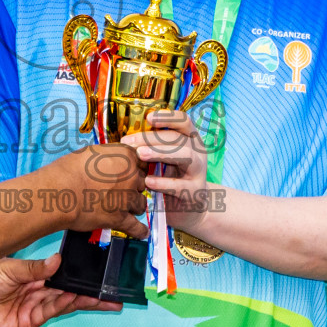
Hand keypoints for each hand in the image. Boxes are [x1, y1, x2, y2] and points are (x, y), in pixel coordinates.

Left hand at [0, 255, 119, 326]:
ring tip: (103, 297)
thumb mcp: (8, 268)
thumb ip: (34, 267)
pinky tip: (75, 298)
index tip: (98, 270)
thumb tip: (58, 260)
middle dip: (90, 291)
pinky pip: (50, 312)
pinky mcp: (26, 322)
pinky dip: (63, 305)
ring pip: (64, 303)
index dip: (79, 273)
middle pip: (68, 290)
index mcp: (31, 274)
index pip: (61, 273)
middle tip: (113, 290)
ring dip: (83, 300)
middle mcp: (35, 290)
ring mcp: (32, 307)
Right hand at [52, 144, 147, 237]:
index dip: (134, 171)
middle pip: (142, 183)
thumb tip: (112, 163)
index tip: (128, 175)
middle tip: (119, 191)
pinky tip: (141, 232)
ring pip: (140, 204)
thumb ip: (110, 158)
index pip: (142, 164)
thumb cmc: (69, 170)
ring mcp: (127, 198)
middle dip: (132, 188)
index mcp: (126, 156)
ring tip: (122, 208)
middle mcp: (131, 176)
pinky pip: (136, 227)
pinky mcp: (120, 218)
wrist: (59, 190)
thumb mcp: (93, 152)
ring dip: (133, 206)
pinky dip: (139, 231)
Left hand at [123, 110, 218, 234]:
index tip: (148, 118)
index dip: (168, 117)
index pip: (184, 121)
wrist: (190, 210)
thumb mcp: (165, 160)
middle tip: (130, 142)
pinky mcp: (196, 192)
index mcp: (191, 141)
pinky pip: (180, 185)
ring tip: (140, 154)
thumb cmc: (172, 179)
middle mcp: (198, 153)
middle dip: (152, 138)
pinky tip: (148, 182)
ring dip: (160, 153)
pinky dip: (163, 183)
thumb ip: (153, 148)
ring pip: (185, 156)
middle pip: (178, 138)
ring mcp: (199, 172)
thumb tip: (126, 139)